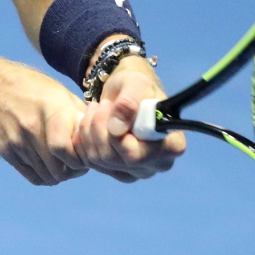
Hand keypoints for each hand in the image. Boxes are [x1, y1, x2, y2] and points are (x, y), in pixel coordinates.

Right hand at [0, 56, 89, 185]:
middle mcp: (32, 128)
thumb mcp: (60, 94)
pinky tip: (47, 164)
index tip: (86, 155)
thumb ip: (80, 117)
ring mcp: (17, 142)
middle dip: (74, 170)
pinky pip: (33, 176)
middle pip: (60, 169)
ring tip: (63, 162)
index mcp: (51, 110)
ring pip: (48, 176)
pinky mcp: (7, 152)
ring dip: (60, 174)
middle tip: (77, 163)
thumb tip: (103, 138)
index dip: (82, 159)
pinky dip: (44, 175)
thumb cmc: (33, 90)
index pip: (67, 151)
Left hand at [75, 56, 185, 181]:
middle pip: (113, 159)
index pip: (136, 156)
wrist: (125, 92)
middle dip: (98, 128)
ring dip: (89, 130)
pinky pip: (90, 162)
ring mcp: (136, 171)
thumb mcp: (135, 83)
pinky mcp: (117, 171)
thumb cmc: (136, 86)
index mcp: (171, 146)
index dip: (116, 137)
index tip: (111, 109)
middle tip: (100, 104)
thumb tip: (116, 129)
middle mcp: (157, 165)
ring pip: (99, 161)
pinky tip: (90, 122)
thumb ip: (129, 102)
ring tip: (95, 109)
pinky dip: (83, 139)